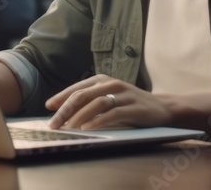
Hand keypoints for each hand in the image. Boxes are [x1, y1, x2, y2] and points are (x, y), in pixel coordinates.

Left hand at [45, 75, 171, 129]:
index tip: (48, 107)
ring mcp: (123, 95)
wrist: (162, 108)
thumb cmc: (131, 105)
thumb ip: (91, 101)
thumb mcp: (110, 98)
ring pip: (96, 103)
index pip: (77, 88)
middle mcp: (112, 84)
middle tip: (54, 123)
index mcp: (103, 80)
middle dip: (65, 110)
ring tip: (68, 127)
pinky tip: (88, 128)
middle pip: (83, 95)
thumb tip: (65, 114)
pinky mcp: (133, 107)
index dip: (61, 97)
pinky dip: (98, 121)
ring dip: (80, 116)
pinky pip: (112, 114)